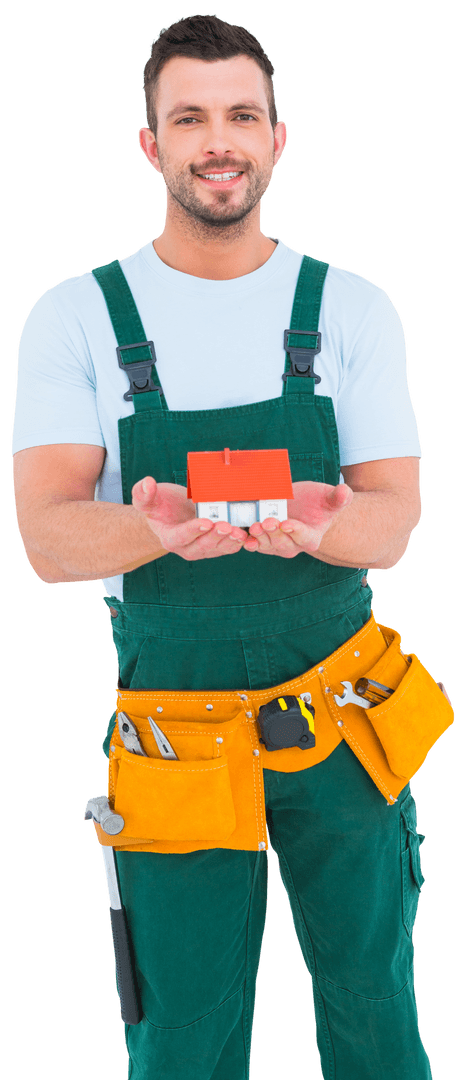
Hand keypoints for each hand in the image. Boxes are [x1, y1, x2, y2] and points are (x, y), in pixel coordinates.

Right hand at [132, 476, 248, 559]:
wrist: (172, 515)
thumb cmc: (160, 506)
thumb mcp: (148, 500)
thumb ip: (143, 495)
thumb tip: (146, 483)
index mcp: (170, 538)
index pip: (181, 536)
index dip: (193, 530)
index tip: (206, 521)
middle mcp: (188, 548)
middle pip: (203, 545)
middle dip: (216, 536)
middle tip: (227, 525)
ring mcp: (204, 549)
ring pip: (219, 548)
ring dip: (231, 541)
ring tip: (240, 532)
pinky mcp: (217, 546)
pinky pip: (229, 546)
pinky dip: (240, 541)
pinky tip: (249, 532)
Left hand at [243, 481, 352, 556]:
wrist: (305, 509)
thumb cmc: (320, 504)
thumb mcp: (330, 499)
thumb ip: (338, 498)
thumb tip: (345, 492)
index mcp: (311, 538)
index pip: (303, 536)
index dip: (295, 531)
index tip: (286, 523)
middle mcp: (293, 546)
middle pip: (282, 542)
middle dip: (273, 533)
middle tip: (266, 522)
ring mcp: (277, 545)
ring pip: (266, 544)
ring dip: (258, 537)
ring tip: (254, 526)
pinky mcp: (264, 541)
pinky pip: (255, 543)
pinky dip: (247, 541)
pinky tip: (242, 536)